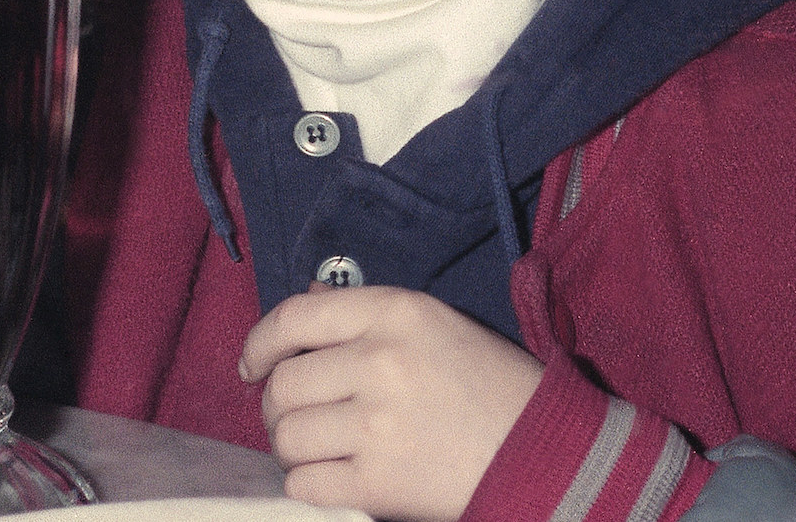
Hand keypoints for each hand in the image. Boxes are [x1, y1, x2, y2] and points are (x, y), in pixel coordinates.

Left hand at [239, 285, 545, 521]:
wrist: (542, 449)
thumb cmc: (488, 383)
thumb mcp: (432, 323)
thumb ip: (363, 315)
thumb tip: (297, 309)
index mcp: (395, 312)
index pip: (294, 317)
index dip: (260, 343)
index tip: (253, 365)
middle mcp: (381, 361)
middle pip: (284, 384)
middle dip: (279, 406)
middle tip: (298, 418)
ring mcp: (378, 424)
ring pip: (287, 437)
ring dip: (291, 449)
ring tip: (318, 450)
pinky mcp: (379, 484)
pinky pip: (304, 485)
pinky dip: (307, 486)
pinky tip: (332, 478)